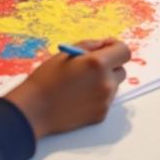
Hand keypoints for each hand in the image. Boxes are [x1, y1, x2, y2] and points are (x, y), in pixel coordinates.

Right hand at [4, 38, 130, 139]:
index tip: (104, 49)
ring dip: (104, 81)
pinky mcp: (101, 114)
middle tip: (91, 67)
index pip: (124, 51)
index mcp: (98, 64)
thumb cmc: (47, 78)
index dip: (115, 47)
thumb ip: (91, 46)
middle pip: (121, 69)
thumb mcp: (67, 52)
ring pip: (114, 85)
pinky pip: (106, 100)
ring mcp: (105, 101)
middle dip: (110, 65)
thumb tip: (105, 45)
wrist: (35, 109)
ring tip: (82, 83)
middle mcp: (106, 83)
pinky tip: (80, 96)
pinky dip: (98, 96)